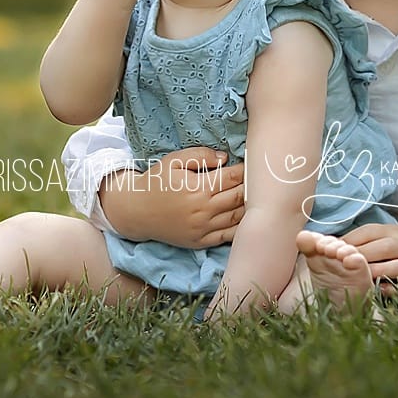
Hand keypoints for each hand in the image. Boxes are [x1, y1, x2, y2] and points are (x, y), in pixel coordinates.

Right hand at [100, 147, 245, 247]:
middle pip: (240, 197)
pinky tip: (247, 218)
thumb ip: (201, 155)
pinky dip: (241, 227)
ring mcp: (203, 229)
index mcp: (198, 188)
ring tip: (257, 196)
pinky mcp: (200, 241)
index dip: (247, 169)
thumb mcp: (174, 160)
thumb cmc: (157, 181)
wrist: (136, 211)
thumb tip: (225, 158)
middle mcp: (203, 210)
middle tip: (260, 178)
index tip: (253, 163)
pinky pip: (228, 236)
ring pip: (238, 217)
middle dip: (252, 186)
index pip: (234, 177)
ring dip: (250, 207)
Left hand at [338, 223, 397, 294]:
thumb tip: (325, 244)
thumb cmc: (394, 250)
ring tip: (364, 279)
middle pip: (387, 246)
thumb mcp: (379, 238)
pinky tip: (380, 292)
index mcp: (391, 231)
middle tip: (346, 266)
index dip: (350, 241)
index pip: (370, 232)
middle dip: (365, 256)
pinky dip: (396, 289)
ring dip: (382, 272)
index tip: (331, 250)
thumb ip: (356, 241)